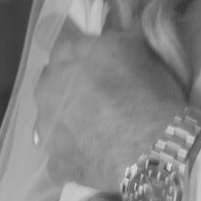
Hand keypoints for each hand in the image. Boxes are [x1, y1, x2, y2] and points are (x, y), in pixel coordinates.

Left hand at [35, 22, 190, 190]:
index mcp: (66, 56)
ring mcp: (47, 130)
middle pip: (52, 86)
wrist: (153, 145)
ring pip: (52, 122)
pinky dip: (73, 159)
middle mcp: (47, 90)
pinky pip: (60, 160)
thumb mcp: (139, 48)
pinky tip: (94, 159)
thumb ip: (117, 39)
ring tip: (99, 133)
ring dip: (68, 124)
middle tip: (100, 101)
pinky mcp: (57, 164)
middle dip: (69, 91)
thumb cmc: (149, 91)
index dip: (85, 60)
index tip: (102, 69)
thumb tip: (114, 36)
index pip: (66, 49)